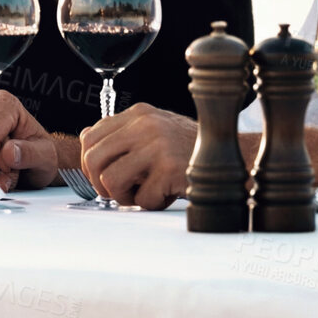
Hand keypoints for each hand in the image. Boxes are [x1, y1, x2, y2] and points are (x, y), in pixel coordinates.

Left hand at [79, 103, 195, 210]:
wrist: (231, 157)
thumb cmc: (190, 150)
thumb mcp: (154, 132)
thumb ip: (123, 136)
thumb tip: (86, 142)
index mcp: (138, 114)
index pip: (89, 137)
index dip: (89, 163)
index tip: (103, 176)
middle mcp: (144, 124)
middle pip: (92, 158)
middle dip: (100, 184)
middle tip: (119, 192)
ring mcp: (157, 144)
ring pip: (109, 180)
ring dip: (124, 196)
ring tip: (144, 193)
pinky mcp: (170, 167)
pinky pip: (142, 198)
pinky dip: (152, 203)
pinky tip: (167, 193)